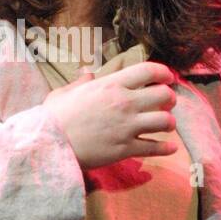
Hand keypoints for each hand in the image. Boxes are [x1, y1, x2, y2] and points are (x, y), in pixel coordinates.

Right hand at [42, 61, 178, 170]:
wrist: (50, 144)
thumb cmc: (54, 117)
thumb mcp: (64, 92)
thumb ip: (81, 82)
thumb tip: (88, 74)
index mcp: (111, 85)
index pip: (148, 70)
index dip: (164, 73)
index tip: (168, 78)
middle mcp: (124, 102)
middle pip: (164, 95)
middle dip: (169, 99)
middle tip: (166, 103)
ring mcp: (127, 126)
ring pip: (165, 121)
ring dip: (169, 123)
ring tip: (165, 125)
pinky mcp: (126, 149)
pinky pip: (155, 147)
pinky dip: (166, 148)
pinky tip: (170, 148)